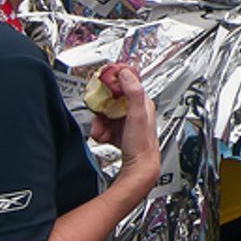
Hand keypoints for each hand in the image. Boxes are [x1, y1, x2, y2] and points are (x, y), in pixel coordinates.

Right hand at [90, 65, 159, 198]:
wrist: (139, 168)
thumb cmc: (142, 144)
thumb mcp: (137, 114)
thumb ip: (133, 92)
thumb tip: (126, 73)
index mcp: (142, 103)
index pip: (126, 85)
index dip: (112, 84)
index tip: (101, 83)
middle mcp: (135, 111)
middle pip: (111, 102)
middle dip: (101, 110)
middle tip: (98, 116)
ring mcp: (126, 122)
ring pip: (106, 115)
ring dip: (99, 124)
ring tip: (100, 132)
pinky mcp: (119, 133)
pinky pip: (105, 127)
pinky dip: (101, 132)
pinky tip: (103, 137)